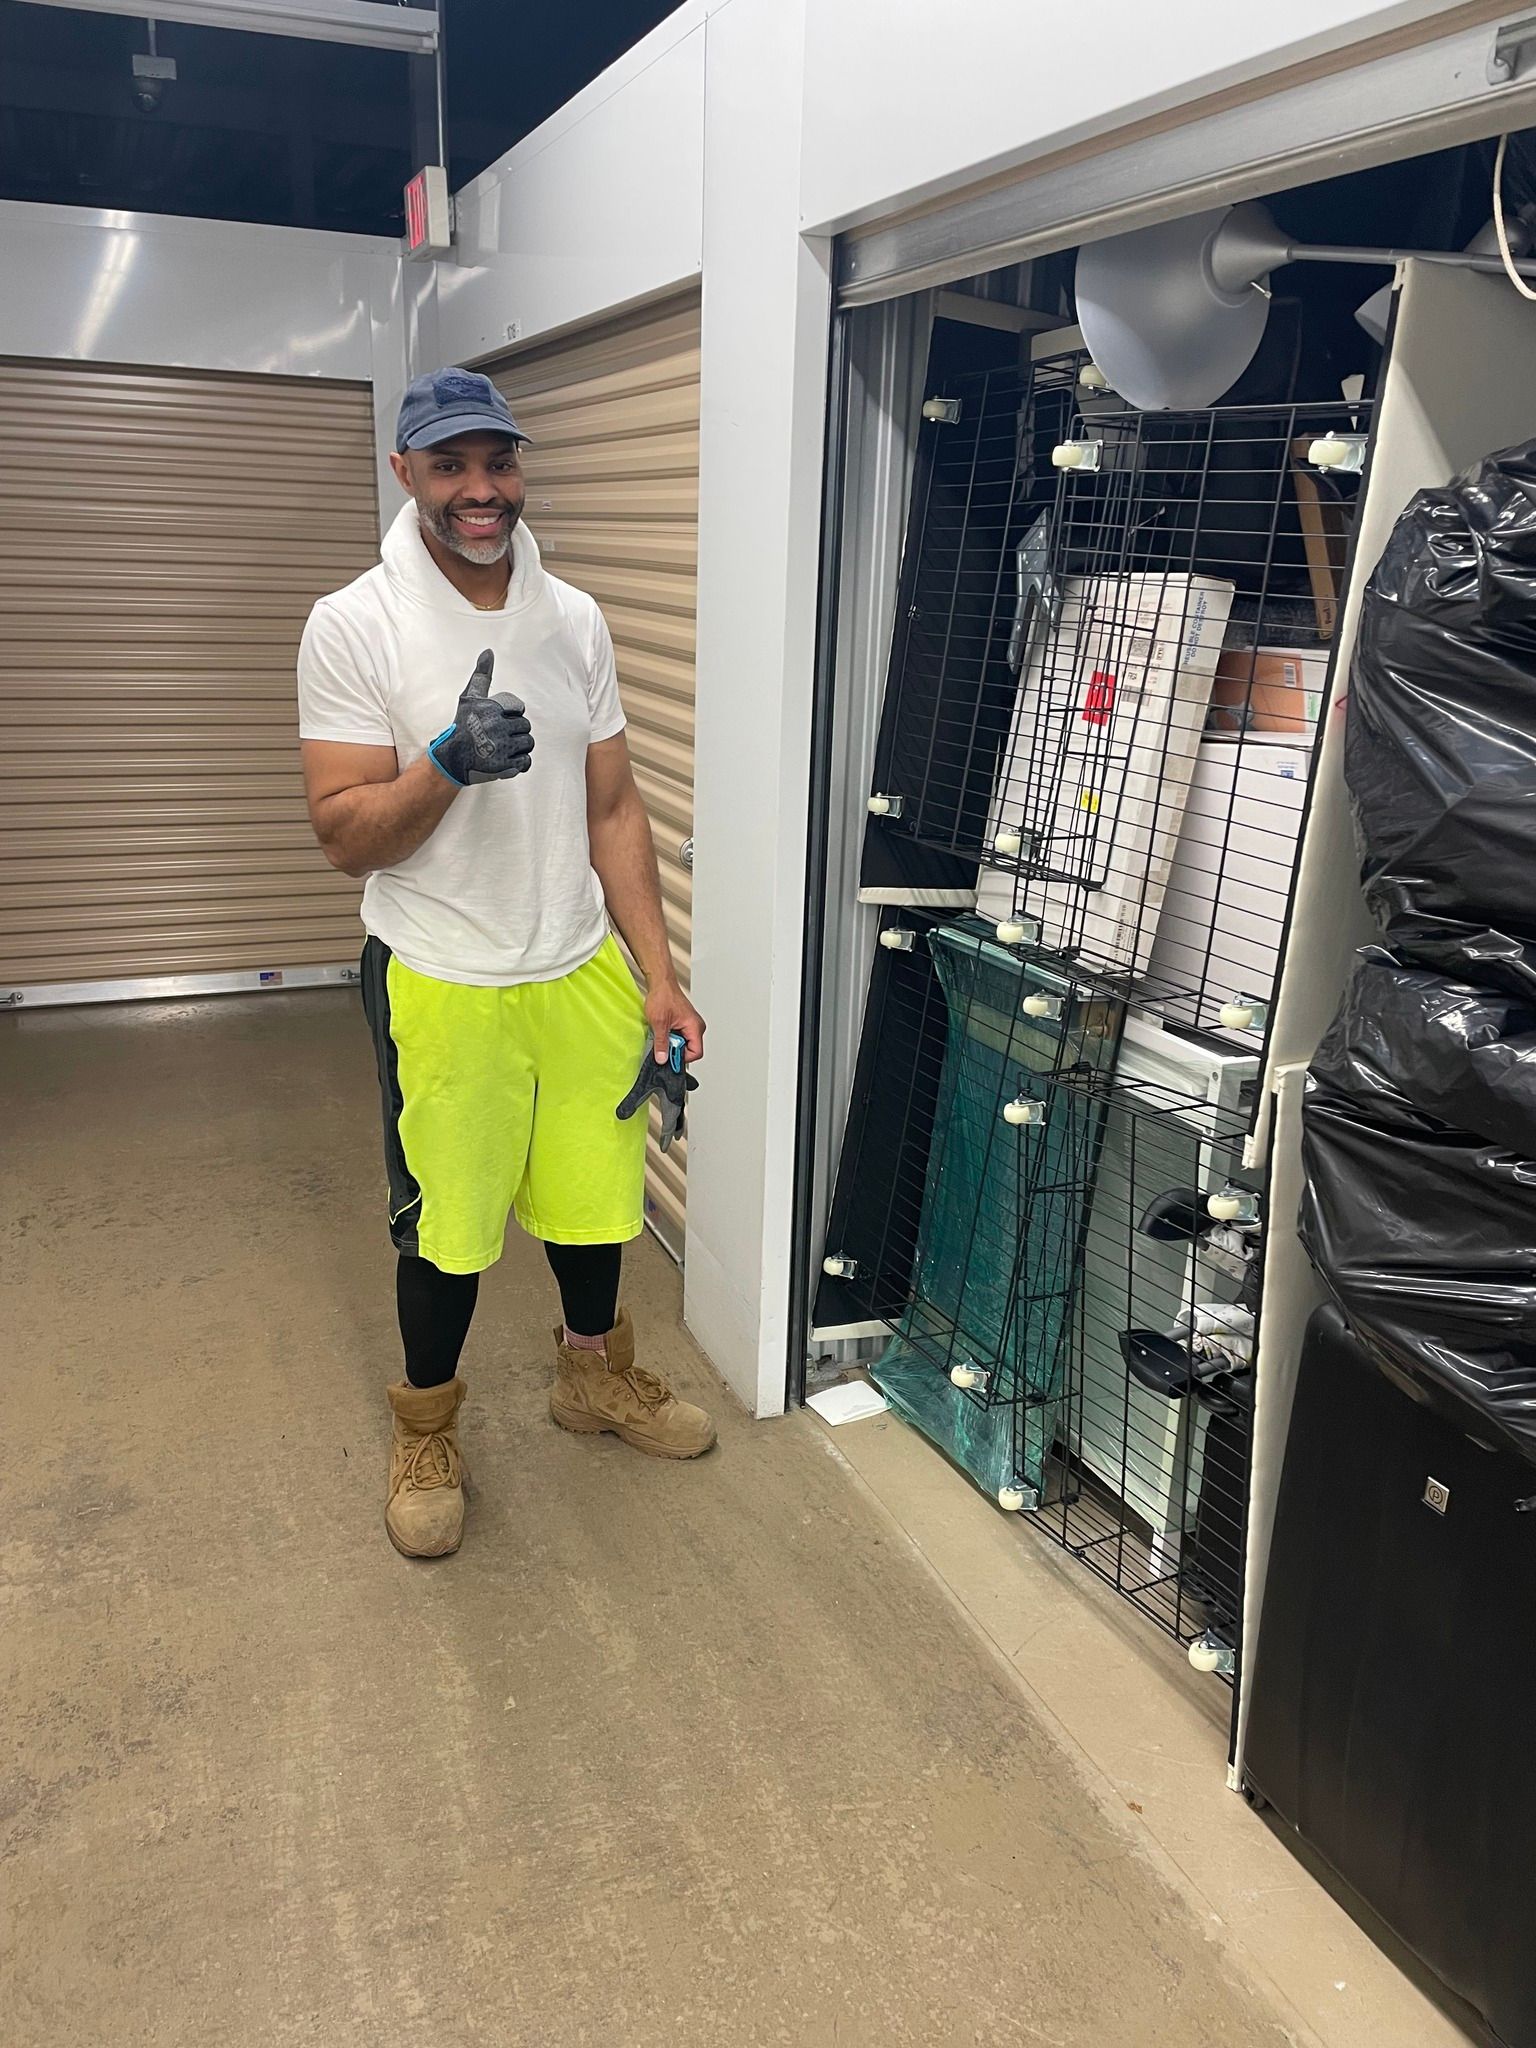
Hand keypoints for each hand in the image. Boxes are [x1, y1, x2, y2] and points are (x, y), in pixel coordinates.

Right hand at [427, 649, 534, 786]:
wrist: (451, 758)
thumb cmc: (462, 726)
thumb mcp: (470, 698)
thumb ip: (482, 675)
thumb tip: (488, 652)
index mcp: (492, 709)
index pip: (520, 710)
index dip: (511, 716)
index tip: (498, 722)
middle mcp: (497, 727)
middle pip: (525, 727)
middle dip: (515, 732)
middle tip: (500, 737)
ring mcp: (502, 747)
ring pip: (528, 743)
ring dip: (519, 747)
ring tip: (504, 747)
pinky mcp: (505, 766)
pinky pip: (526, 762)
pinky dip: (520, 762)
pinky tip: (507, 759)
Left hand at [615, 981, 704, 1152]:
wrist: (660, 982)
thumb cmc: (663, 996)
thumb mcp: (659, 1023)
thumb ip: (662, 1044)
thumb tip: (662, 1059)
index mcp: (695, 1027)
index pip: (696, 1053)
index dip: (682, 1058)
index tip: (669, 1057)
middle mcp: (696, 1026)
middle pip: (690, 1050)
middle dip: (675, 1050)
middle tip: (663, 1044)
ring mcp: (690, 1024)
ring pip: (683, 1043)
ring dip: (672, 1042)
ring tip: (662, 1033)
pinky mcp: (684, 1022)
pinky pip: (680, 1036)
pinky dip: (671, 1036)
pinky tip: (663, 1030)